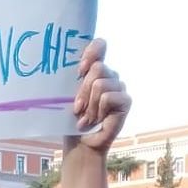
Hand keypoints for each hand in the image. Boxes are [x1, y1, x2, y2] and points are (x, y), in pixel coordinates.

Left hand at [63, 37, 128, 155]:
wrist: (80, 142)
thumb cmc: (71, 118)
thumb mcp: (67, 94)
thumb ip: (71, 77)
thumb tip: (62, 64)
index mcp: (95, 69)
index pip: (99, 45)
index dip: (91, 52)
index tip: (79, 70)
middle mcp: (109, 75)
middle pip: (98, 68)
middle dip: (83, 90)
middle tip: (77, 108)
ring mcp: (119, 87)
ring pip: (100, 84)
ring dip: (89, 105)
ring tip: (86, 117)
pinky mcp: (126, 100)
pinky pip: (108, 97)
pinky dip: (98, 111)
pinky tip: (97, 120)